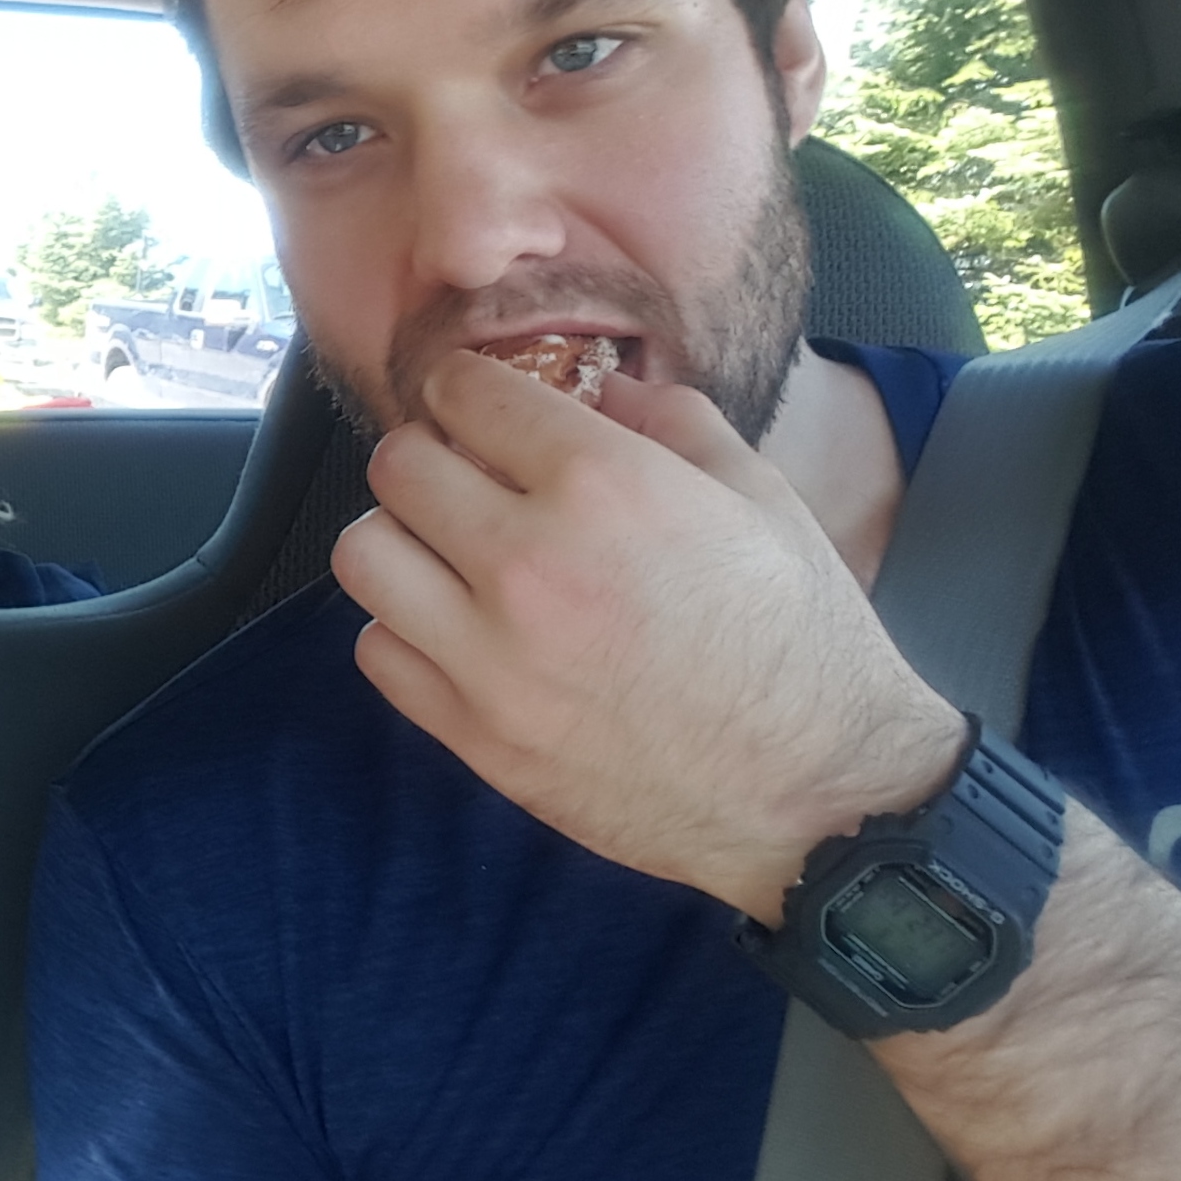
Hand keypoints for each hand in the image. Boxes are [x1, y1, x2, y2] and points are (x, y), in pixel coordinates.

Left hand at [330, 349, 966, 921]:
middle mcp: (529, 562)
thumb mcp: (759, 494)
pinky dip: (404, 631)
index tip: (476, 407)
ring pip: (364, 555)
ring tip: (446, 555)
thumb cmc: (798, 638)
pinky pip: (379, 650)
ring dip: (399, 541)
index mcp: (602, 484)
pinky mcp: (475, 734)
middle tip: (462, 478)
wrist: (817, 791)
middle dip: (428, 457)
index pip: (462, 391)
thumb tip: (595, 391)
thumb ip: (668, 420)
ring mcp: (491, 656)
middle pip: (397, 466)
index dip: (466, 390)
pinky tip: (457, 631)